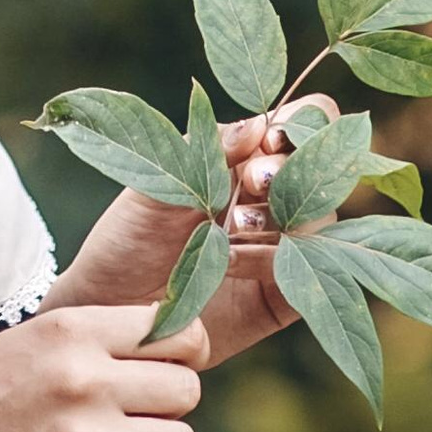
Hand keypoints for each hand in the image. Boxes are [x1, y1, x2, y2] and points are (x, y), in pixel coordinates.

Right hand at [0, 302, 207, 431]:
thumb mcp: (25, 343)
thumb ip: (92, 341)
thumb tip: (165, 349)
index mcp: (70, 330)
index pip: (177, 331)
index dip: (182, 353)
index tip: (164, 369)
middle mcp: (83, 378)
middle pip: (187, 389)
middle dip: (169, 406)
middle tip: (135, 417)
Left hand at [46, 114, 298, 364]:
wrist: (111, 308)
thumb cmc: (128, 236)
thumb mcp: (156, 183)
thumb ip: (208, 151)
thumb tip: (260, 124)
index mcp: (244, 158)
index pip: (300, 123)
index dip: (299, 124)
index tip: (270, 139)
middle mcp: (270, 198)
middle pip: (320, 168)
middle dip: (289, 170)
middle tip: (251, 182)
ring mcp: (282, 246)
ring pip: (319, 218)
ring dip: (280, 215)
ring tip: (231, 227)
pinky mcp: (283, 294)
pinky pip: (304, 271)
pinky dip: (272, 260)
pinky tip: (231, 262)